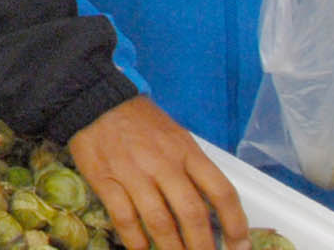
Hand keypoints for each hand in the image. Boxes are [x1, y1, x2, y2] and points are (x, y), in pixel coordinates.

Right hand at [68, 97, 246, 249]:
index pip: (221, 192)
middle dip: (202, 246)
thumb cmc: (141, 122)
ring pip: (160, 221)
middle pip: (192, 214)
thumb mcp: (177, 136)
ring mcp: (133, 173)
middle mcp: (163, 163)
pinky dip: (136, 241)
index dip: (235, 224)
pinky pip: (124, 218)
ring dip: (172, 249)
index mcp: (186, 151)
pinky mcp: (105, 180)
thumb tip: (212, 210)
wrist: (95, 100)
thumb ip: (193, 169)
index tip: (238, 246)